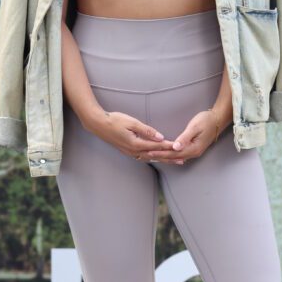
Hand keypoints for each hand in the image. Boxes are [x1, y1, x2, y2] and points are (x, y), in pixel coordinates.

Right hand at [89, 108, 219, 164]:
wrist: (98, 125)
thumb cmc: (114, 120)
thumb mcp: (131, 122)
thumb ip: (146, 130)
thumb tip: (160, 137)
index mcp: (136, 144)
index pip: (157, 146)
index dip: (169, 146)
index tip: (180, 147)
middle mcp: (134, 151)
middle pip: (155, 156)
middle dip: (169, 158)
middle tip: (182, 160)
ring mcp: (130, 152)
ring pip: (150, 158)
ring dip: (162, 160)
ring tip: (174, 161)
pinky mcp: (128, 151)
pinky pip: (144, 157)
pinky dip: (153, 158)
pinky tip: (157, 159)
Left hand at [134, 109, 220, 165]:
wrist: (218, 119)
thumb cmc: (206, 120)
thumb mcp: (195, 127)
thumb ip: (185, 138)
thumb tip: (175, 147)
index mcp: (193, 148)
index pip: (173, 153)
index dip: (161, 152)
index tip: (149, 151)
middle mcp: (193, 153)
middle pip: (173, 157)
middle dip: (159, 156)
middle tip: (145, 155)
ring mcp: (194, 151)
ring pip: (176, 157)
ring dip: (164, 157)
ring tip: (152, 156)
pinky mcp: (193, 148)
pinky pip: (179, 155)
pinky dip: (170, 155)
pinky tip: (165, 155)